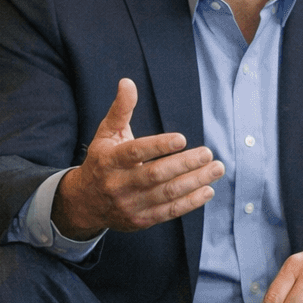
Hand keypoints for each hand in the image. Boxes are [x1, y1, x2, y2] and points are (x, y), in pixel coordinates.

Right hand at [51, 78, 224, 240]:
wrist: (86, 202)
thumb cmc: (102, 161)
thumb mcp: (106, 134)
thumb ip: (120, 109)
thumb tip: (128, 82)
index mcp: (110, 160)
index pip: (135, 153)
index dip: (159, 146)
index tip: (182, 139)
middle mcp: (119, 184)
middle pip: (155, 175)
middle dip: (184, 164)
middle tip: (208, 153)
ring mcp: (130, 204)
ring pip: (166, 194)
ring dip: (194, 182)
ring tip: (216, 169)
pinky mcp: (142, 219)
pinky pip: (169, 212)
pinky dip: (190, 202)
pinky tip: (207, 190)